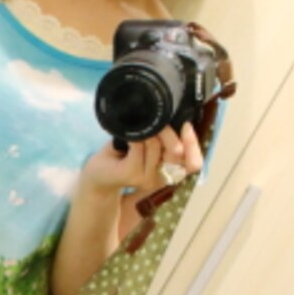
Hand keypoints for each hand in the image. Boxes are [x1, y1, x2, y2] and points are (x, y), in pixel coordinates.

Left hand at [81, 121, 202, 196]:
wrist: (99, 171)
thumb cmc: (125, 154)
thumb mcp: (150, 144)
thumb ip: (165, 138)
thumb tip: (176, 116)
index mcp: (170, 170)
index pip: (193, 164)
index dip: (193, 145)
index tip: (186, 127)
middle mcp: (161, 177)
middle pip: (177, 152)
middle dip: (169, 132)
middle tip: (158, 124)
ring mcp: (146, 178)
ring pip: (157, 146)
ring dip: (149, 132)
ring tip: (139, 131)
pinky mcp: (131, 174)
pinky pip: (139, 147)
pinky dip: (134, 137)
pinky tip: (128, 138)